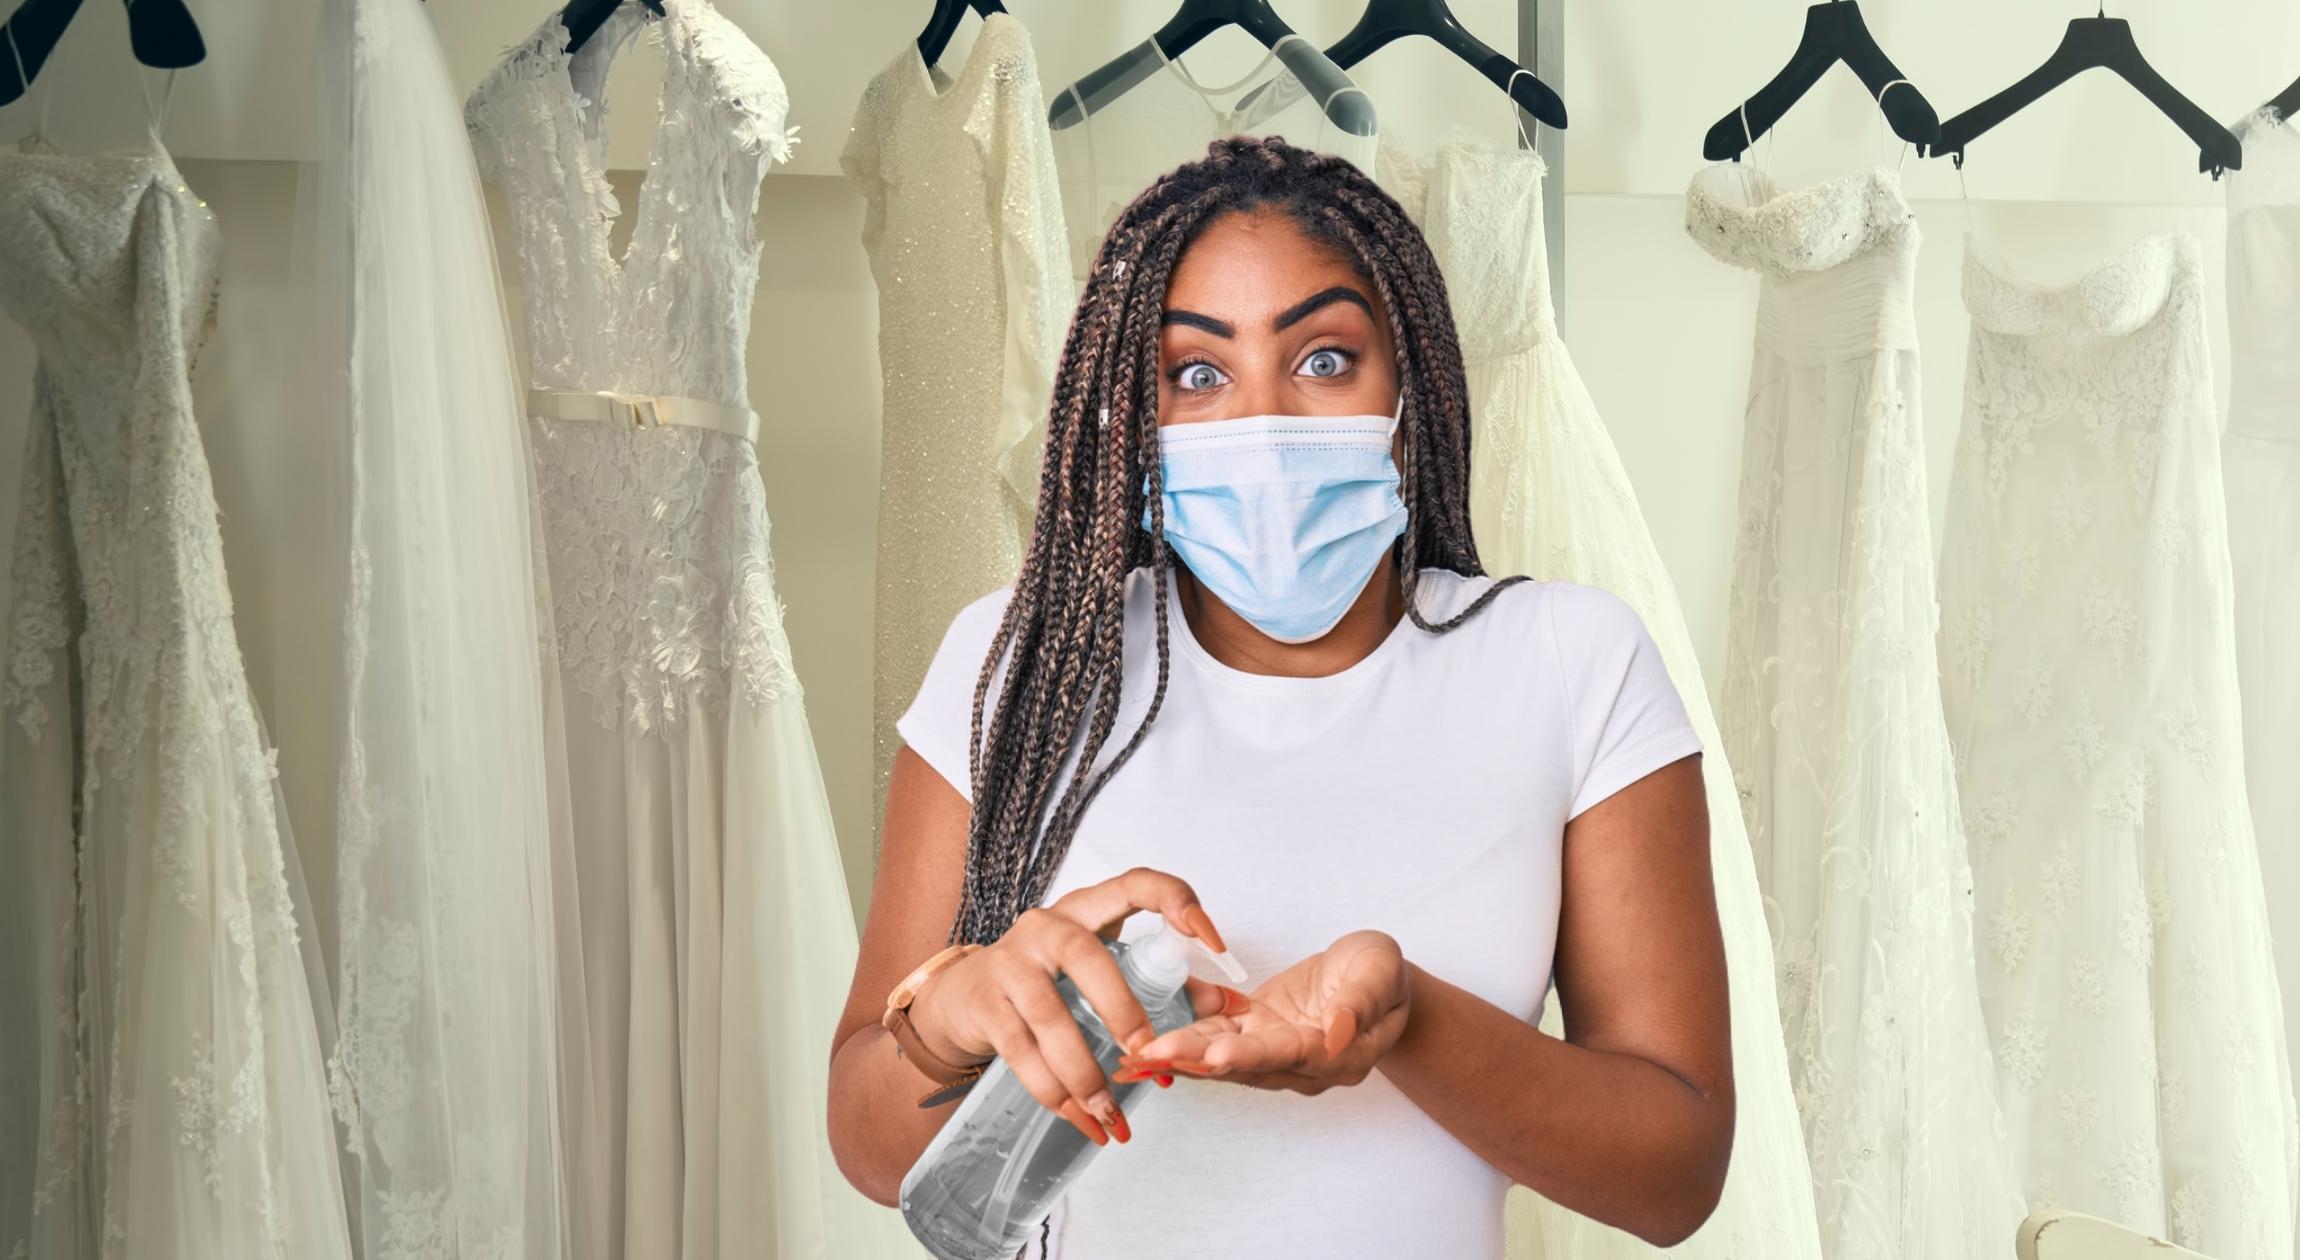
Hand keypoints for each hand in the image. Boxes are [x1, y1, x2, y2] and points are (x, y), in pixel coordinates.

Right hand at [904, 868, 1245, 1146]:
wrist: (960, 998)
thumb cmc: (1046, 981)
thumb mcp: (1099, 970)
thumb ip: (1162, 983)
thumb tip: (1225, 1006)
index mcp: (1087, 909)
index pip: (1135, 885)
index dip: (1176, 903)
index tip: (1212, 943)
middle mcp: (1046, 927)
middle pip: (1086, 956)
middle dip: (1122, 1009)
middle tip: (1147, 1054)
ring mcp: (1010, 964)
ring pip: (1051, 1018)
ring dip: (1085, 1072)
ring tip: (1112, 1113)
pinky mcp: (985, 1005)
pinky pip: (1021, 1053)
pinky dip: (1053, 1092)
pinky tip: (1079, 1118)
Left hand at [1114, 930, 1409, 1094]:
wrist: (1373, 979)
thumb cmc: (1383, 975)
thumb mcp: (1381, 974)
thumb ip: (1361, 1003)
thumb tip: (1339, 1032)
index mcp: (1338, 1054)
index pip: (1291, 1054)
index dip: (1253, 1054)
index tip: (1218, 1054)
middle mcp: (1303, 1063)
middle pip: (1246, 1063)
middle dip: (1197, 1060)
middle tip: (1154, 1055)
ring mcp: (1277, 1050)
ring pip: (1224, 1056)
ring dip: (1181, 1054)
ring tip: (1138, 1055)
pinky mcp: (1257, 1032)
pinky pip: (1217, 1037)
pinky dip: (1184, 1037)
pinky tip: (1148, 1040)